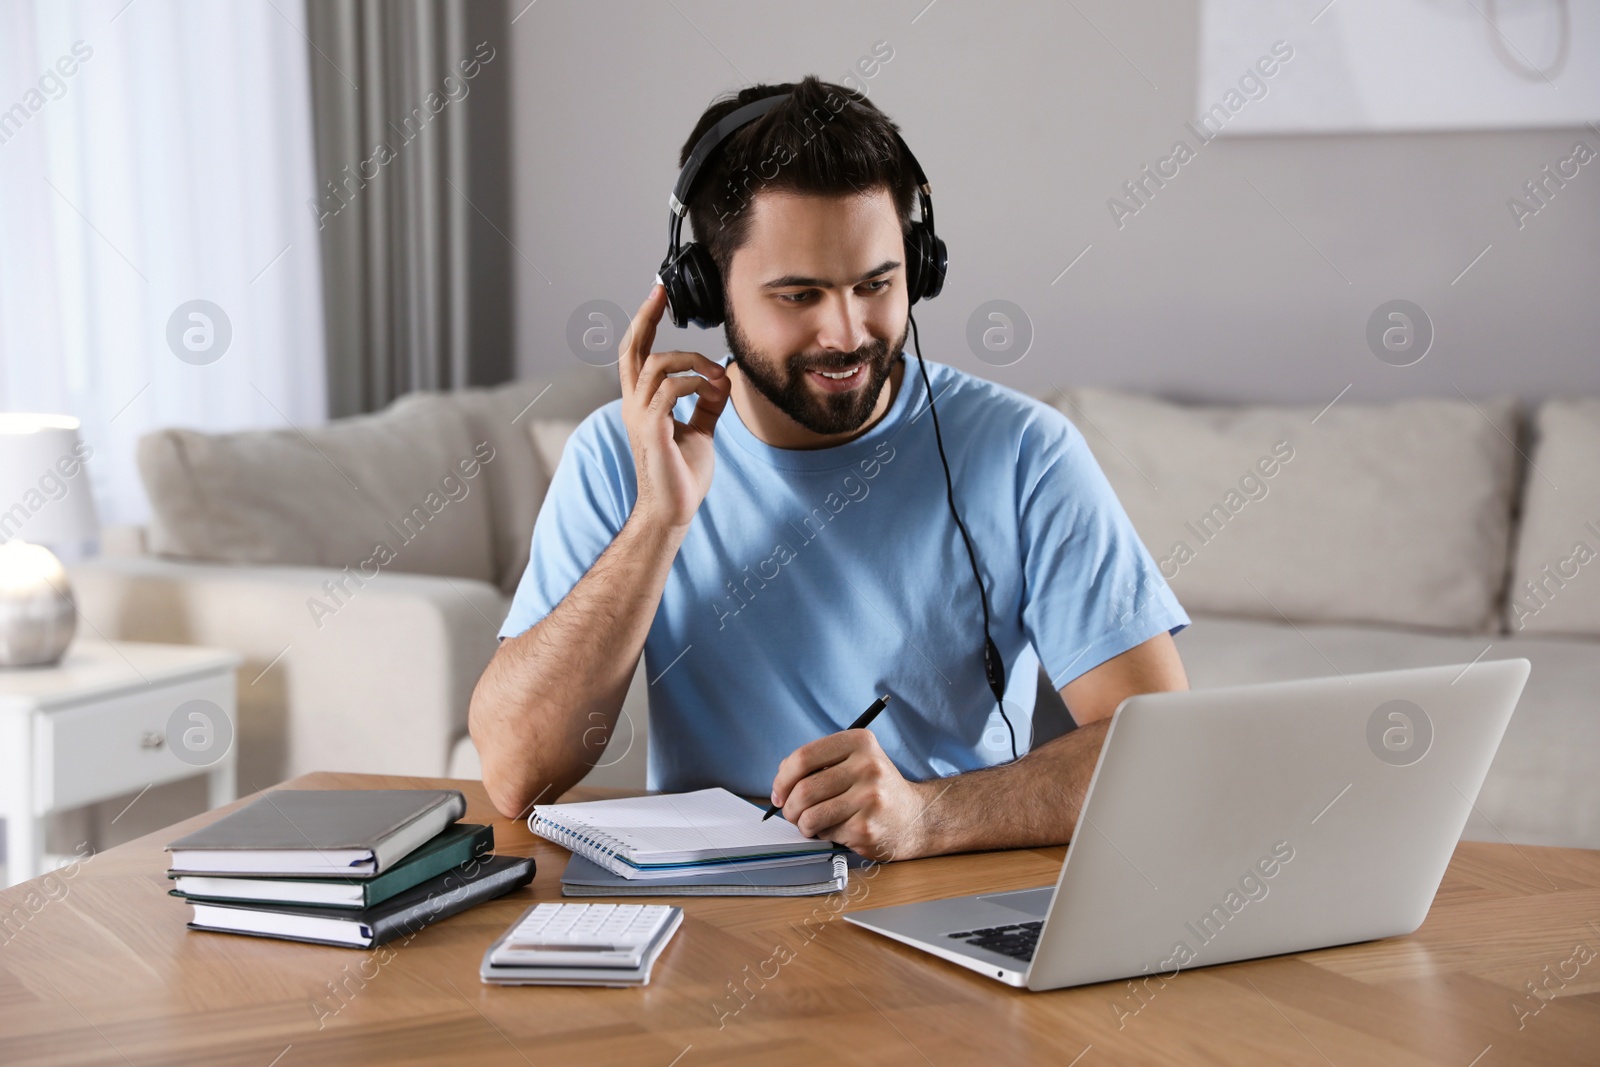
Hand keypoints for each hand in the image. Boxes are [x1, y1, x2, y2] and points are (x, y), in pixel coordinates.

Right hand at [618, 284, 732, 529]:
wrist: (674, 508)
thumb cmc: (682, 474)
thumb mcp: (700, 431)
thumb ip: (707, 404)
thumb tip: (721, 380)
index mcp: (642, 403)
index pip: (637, 354)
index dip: (643, 323)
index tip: (656, 296)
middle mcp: (634, 405)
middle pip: (631, 350)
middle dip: (644, 317)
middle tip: (659, 293)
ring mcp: (640, 415)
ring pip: (657, 365)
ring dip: (691, 361)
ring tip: (714, 375)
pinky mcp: (651, 428)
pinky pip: (669, 389)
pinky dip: (694, 383)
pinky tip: (710, 392)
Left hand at [769, 729, 937, 860]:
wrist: (916, 817)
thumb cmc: (875, 788)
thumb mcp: (854, 761)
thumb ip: (818, 764)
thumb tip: (780, 782)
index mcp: (860, 742)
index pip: (803, 757)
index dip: (782, 778)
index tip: (778, 792)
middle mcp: (868, 767)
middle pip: (803, 789)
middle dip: (788, 806)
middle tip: (791, 812)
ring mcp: (869, 799)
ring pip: (810, 815)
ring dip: (802, 824)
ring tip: (811, 823)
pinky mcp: (866, 828)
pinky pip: (825, 833)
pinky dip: (823, 834)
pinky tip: (837, 829)